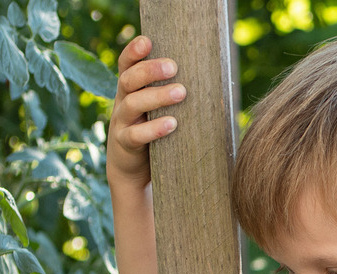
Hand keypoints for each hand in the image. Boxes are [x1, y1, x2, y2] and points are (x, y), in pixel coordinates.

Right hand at [106, 35, 184, 189]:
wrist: (133, 170)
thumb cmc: (155, 131)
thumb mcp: (158, 108)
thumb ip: (173, 91)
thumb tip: (215, 75)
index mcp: (130, 89)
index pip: (127, 64)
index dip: (133, 51)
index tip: (147, 41)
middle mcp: (122, 101)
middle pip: (129, 79)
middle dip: (149, 71)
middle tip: (173, 67)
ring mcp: (121, 123)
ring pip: (132, 104)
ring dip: (157, 96)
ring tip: (181, 92)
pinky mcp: (125, 144)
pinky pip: (136, 135)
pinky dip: (154, 129)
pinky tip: (172, 124)